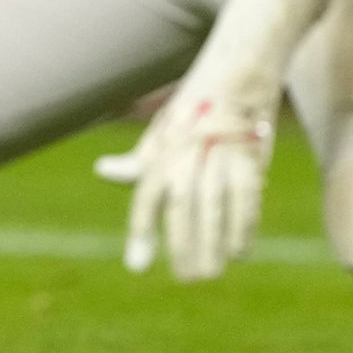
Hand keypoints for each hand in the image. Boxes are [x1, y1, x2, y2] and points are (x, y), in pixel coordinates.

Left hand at [96, 82, 276, 282]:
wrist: (235, 74)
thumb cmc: (193, 109)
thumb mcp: (159, 132)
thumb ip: (138, 162)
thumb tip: (102, 170)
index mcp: (161, 151)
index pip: (147, 198)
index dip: (142, 233)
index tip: (137, 265)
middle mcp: (186, 154)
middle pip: (182, 210)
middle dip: (183, 248)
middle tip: (187, 278)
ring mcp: (218, 155)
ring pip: (214, 210)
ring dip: (214, 246)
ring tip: (210, 273)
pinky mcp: (250, 157)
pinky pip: (246, 201)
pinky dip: (244, 229)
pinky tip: (240, 252)